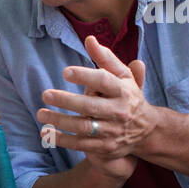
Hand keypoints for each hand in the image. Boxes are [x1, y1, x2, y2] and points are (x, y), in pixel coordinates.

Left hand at [36, 35, 150, 179]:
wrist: (147, 130)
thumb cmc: (129, 96)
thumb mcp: (123, 76)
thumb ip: (106, 58)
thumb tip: (89, 39)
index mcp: (124, 91)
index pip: (104, 81)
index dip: (85, 76)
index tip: (65, 72)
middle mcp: (119, 111)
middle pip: (91, 107)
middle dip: (67, 101)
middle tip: (46, 94)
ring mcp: (112, 131)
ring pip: (83, 127)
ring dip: (60, 121)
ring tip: (41, 113)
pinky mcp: (105, 147)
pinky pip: (81, 144)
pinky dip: (63, 139)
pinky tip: (46, 133)